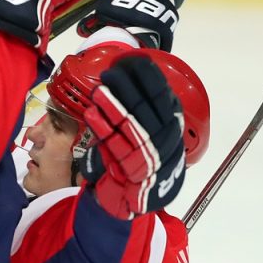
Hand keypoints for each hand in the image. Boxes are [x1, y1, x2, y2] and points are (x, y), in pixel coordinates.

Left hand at [80, 53, 185, 218]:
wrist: (131, 202)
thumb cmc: (135, 162)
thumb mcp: (145, 133)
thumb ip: (143, 110)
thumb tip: (130, 74)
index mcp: (171, 127)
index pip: (162, 95)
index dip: (148, 76)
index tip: (131, 60)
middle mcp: (165, 141)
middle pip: (146, 108)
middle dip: (128, 87)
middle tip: (110, 71)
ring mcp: (150, 157)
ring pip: (132, 126)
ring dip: (114, 106)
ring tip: (99, 90)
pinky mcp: (132, 172)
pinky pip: (116, 147)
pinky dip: (103, 130)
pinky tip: (91, 115)